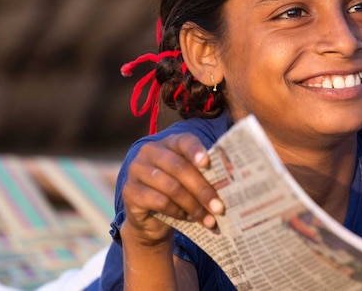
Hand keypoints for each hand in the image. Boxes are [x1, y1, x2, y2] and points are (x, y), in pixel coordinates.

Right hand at [121, 132, 224, 246]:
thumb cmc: (178, 193)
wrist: (151, 217)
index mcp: (169, 142)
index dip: (196, 151)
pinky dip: (177, 211)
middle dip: (202, 189)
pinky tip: (187, 218)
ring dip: (194, 206)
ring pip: (171, 187)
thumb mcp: (190, 180)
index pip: (184, 141)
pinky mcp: (130, 192)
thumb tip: (231, 183)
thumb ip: (203, 174)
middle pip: (180, 168)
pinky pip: (159, 201)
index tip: (208, 163)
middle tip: (220, 207)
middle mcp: (150, 152)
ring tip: (209, 219)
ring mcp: (137, 170)